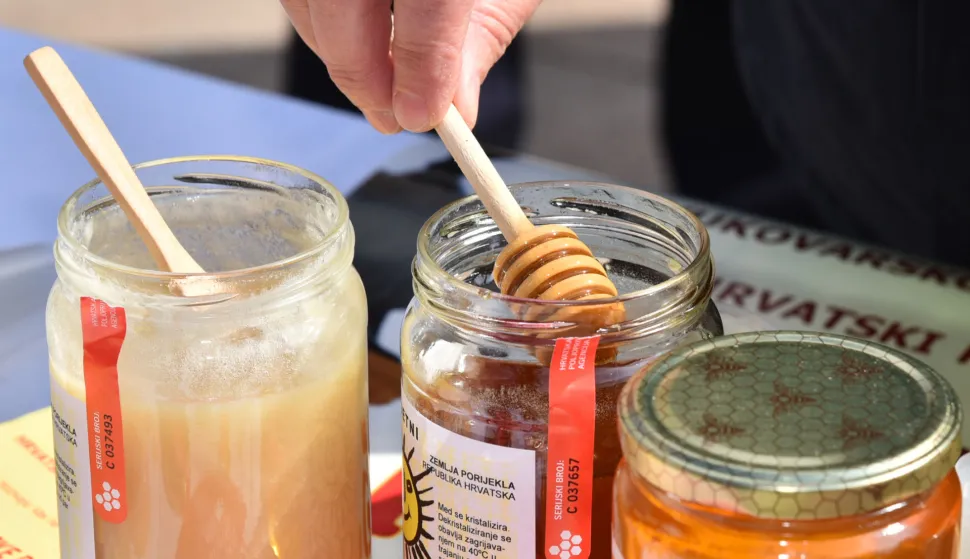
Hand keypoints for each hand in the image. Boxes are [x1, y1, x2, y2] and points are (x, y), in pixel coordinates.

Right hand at [280, 0, 541, 133]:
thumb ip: (480, 37)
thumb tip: (454, 108)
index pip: (429, 2)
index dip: (421, 67)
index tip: (420, 116)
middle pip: (344, 0)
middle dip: (361, 71)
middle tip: (389, 115)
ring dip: (335, 49)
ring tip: (377, 83)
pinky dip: (319, 21)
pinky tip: (354, 42)